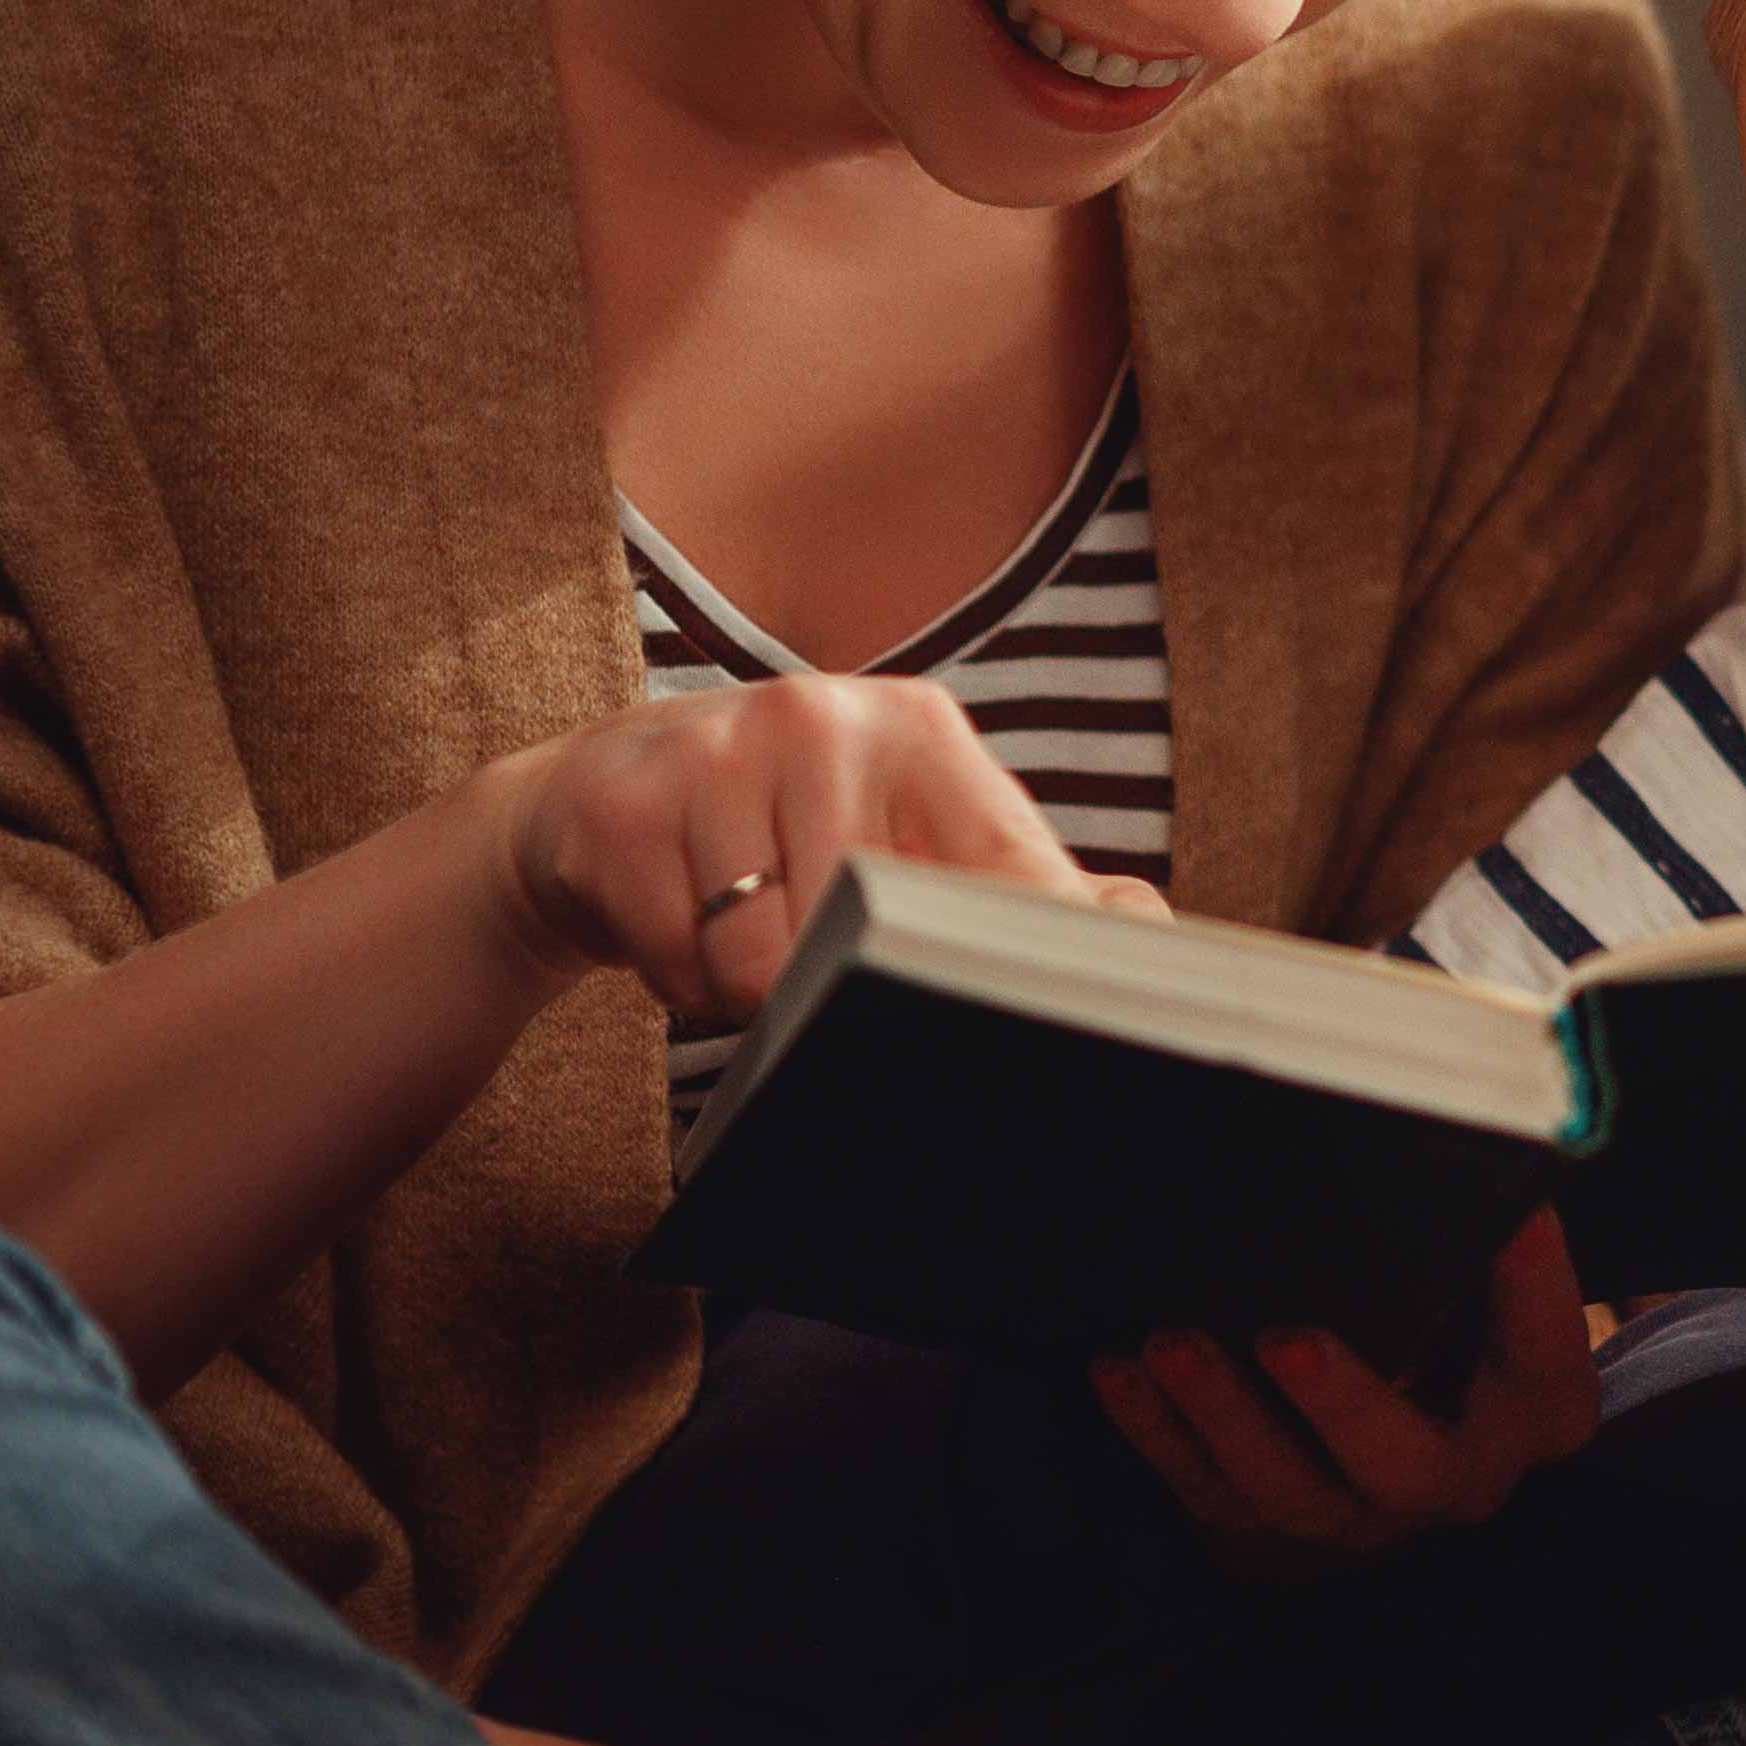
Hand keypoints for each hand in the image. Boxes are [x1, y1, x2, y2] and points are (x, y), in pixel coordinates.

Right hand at [468, 672, 1155, 1023]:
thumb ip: (1014, 883)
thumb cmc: (781, 829)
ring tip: (735, 929)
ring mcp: (717, 751)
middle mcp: (824, 716)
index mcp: (921, 732)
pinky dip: (678, 979)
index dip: (1020, 962)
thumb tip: (1145, 926)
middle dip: (841, 981)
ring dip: (750, 989)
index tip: (1038, 1029)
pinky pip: (679, 963)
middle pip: (874, 938)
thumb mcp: (901, 831)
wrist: (600, 801)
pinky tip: (675, 920)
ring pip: (765, 965)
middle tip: (808, 947)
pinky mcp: (623, 807)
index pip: (1007, 866)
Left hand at [1087, 1208, 1605, 1579]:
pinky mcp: (1268, 1532)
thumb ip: (1485, 1242)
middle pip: (1405, 1465)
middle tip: (1286, 1338)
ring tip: (1171, 1344)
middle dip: (1341, 1405)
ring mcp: (1358, 1520)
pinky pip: (1204, 1491)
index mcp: (1533, 1414)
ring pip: (1287, 1489)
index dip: (1534, 1285)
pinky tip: (1119, 1370)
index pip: (1545, 1352)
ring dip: (1222, 1417)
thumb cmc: (1457, 1339)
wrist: (1394, 1459)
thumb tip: (1471, 1134)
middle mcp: (1454, 1480)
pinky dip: (1156, 1433)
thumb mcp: (1497, 1302)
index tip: (1517, 1208)